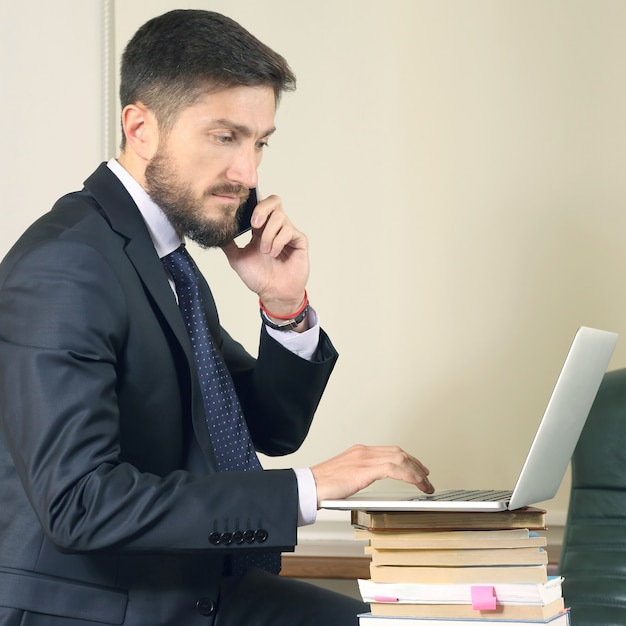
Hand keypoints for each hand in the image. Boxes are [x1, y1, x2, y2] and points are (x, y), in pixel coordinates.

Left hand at [221, 194, 308, 315]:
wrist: (274, 294)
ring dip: (268, 234)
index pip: (258, 205)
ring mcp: (288, 232)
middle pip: (273, 201)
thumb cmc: (259, 278)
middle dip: (262, 209)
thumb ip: (228, 243)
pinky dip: (278, 241)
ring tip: (264, 251)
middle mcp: (275, 227)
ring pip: (280, 216)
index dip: (252, 200)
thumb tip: (217, 230)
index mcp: (260, 228)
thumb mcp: (237, 258)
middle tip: (253, 224)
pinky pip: (289, 231)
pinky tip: (274, 254)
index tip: (243, 207)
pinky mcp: (299, 240)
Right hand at [311, 444, 434, 504]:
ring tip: (425, 484)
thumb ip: (359, 477)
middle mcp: (363, 452)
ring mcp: (364, 459)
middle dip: (416, 465)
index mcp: (359, 452)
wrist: (307, 487)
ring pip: (399, 458)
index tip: (417, 469)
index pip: (390, 451)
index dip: (407, 459)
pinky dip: (408, 475)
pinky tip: (415, 483)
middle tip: (426, 478)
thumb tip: (370, 488)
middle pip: (399, 452)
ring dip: (416, 472)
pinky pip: (393, 469)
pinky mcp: (364, 470)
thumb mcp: (345, 478)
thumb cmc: (322, 486)